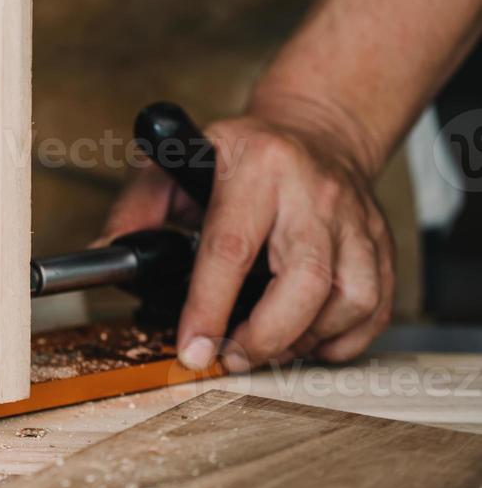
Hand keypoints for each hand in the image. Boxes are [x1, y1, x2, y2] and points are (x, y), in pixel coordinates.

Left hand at [101, 111, 394, 372]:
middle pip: (306, 280)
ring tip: (268, 348)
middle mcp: (312, 193)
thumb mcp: (175, 164)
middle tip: (233, 358)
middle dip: (266, 336)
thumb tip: (107, 253)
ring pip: (351, 299)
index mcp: (256, 168)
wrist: (313, 130)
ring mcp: (355, 219)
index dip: (209, 307)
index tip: (193, 350)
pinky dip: (344, 339)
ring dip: (306, 341)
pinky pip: (376, 307)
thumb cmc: (236, 155)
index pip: (232, 248)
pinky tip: (308, 340)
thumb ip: (137, 208)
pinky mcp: (381, 243)